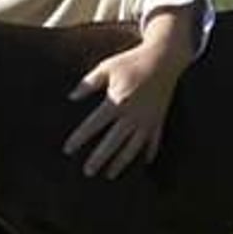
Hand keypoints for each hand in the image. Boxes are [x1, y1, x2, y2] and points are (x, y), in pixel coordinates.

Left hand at [62, 7, 196, 178]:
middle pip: (113, 142)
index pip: (94, 125)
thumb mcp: (106, 67)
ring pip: (133, 147)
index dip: (79, 138)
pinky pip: (154, 141)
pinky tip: (143, 164)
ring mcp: (148, 120)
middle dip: (99, 159)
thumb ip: (88, 83)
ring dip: (121, 163)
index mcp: (117, 101)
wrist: (164, 59)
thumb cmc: (131, 62)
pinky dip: (149, 153)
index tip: (68, 149)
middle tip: (87, 172)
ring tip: (109, 174)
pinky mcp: (159, 120)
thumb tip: (71, 96)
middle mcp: (132, 115)